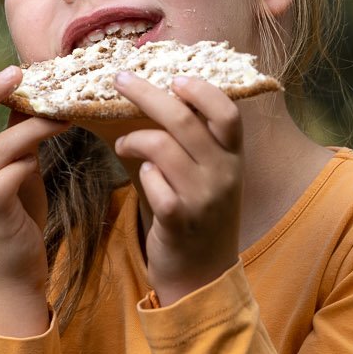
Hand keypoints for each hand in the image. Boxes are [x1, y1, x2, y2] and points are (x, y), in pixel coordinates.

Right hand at [0, 67, 71, 335]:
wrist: (11, 276)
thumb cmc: (15, 219)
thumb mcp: (16, 170)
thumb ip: (17, 138)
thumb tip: (33, 99)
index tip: (15, 72)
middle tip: (20, 73)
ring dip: (31, 126)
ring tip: (62, 115)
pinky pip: (5, 179)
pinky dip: (26, 162)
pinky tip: (45, 156)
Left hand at [111, 72, 243, 305]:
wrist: (203, 276)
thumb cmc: (201, 216)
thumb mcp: (212, 177)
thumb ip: (198, 142)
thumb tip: (164, 95)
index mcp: (233, 159)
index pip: (227, 112)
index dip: (201, 90)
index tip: (174, 77)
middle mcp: (223, 175)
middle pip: (184, 120)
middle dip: (147, 94)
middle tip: (119, 79)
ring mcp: (202, 198)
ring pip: (161, 146)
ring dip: (134, 139)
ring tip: (123, 144)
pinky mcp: (178, 220)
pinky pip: (151, 181)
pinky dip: (141, 174)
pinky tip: (141, 178)